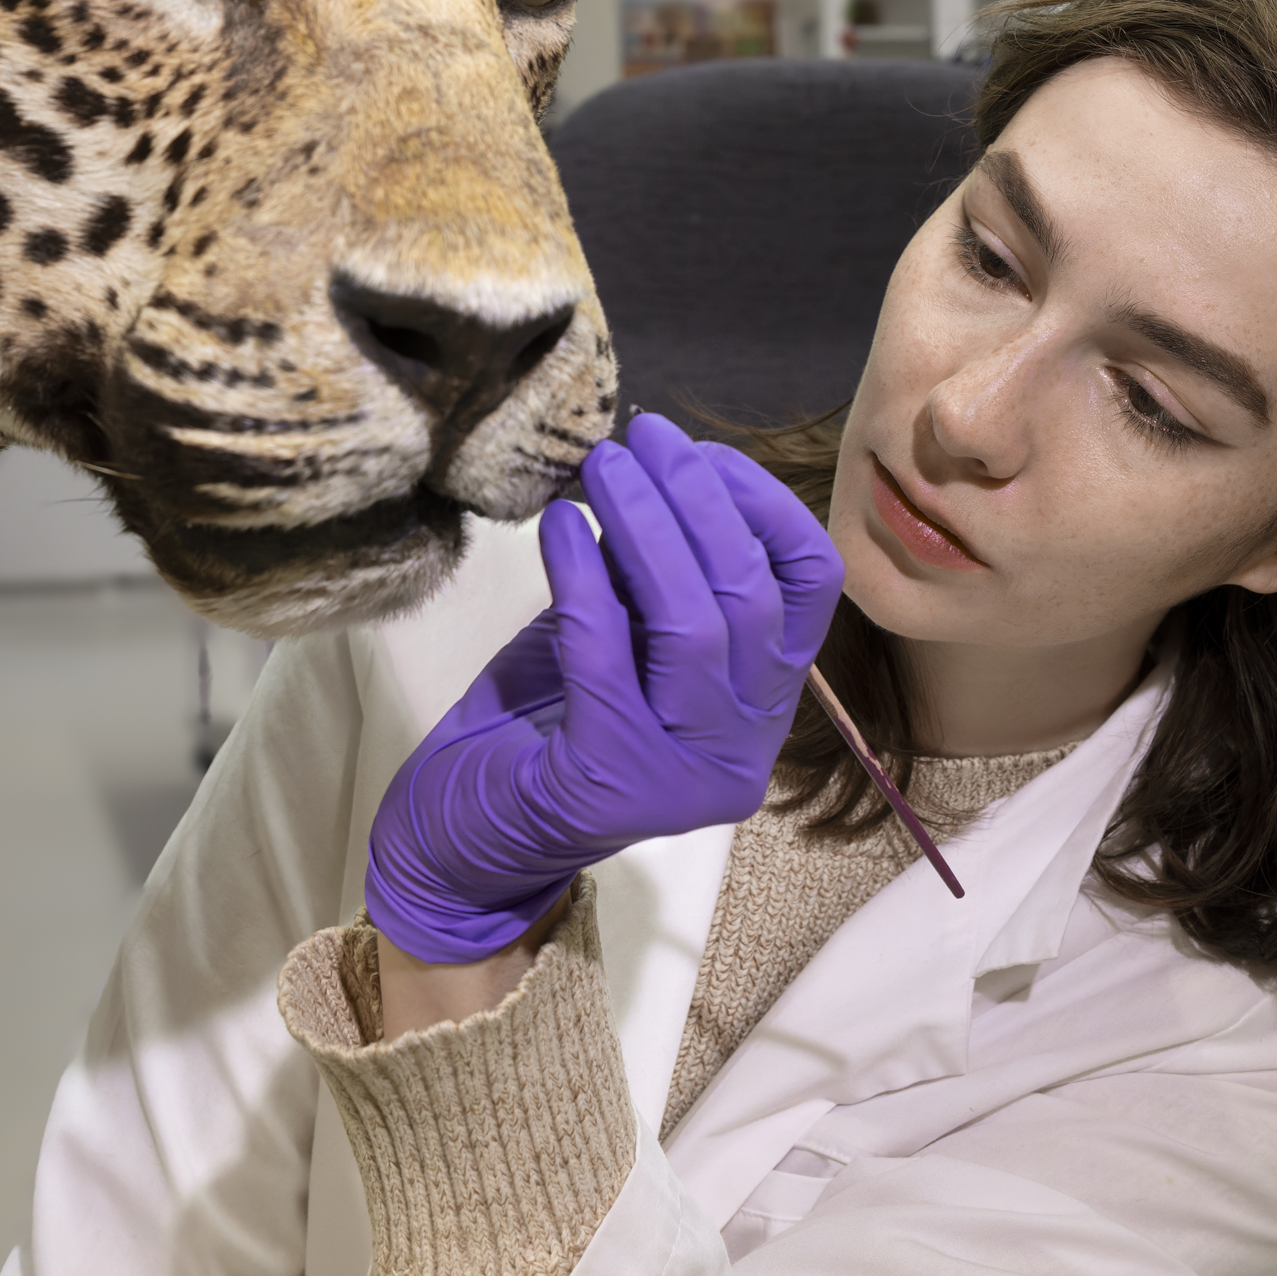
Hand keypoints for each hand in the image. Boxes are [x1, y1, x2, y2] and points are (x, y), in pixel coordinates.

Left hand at [363, 414, 847, 964]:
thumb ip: (656, 571)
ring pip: (693, 626)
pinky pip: (608, 657)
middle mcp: (744, 749)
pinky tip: (560, 529)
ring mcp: (684, 777)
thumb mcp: (624, 633)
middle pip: (749, 597)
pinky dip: (585, 581)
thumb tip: (664, 468)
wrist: (464, 837)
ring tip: (602, 467)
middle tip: (642, 438)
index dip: (763, 504)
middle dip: (696, 501)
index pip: (812, 586)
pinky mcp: (612, 785)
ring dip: (646, 528)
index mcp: (766, 705)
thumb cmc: (548, 722)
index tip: (701, 449)